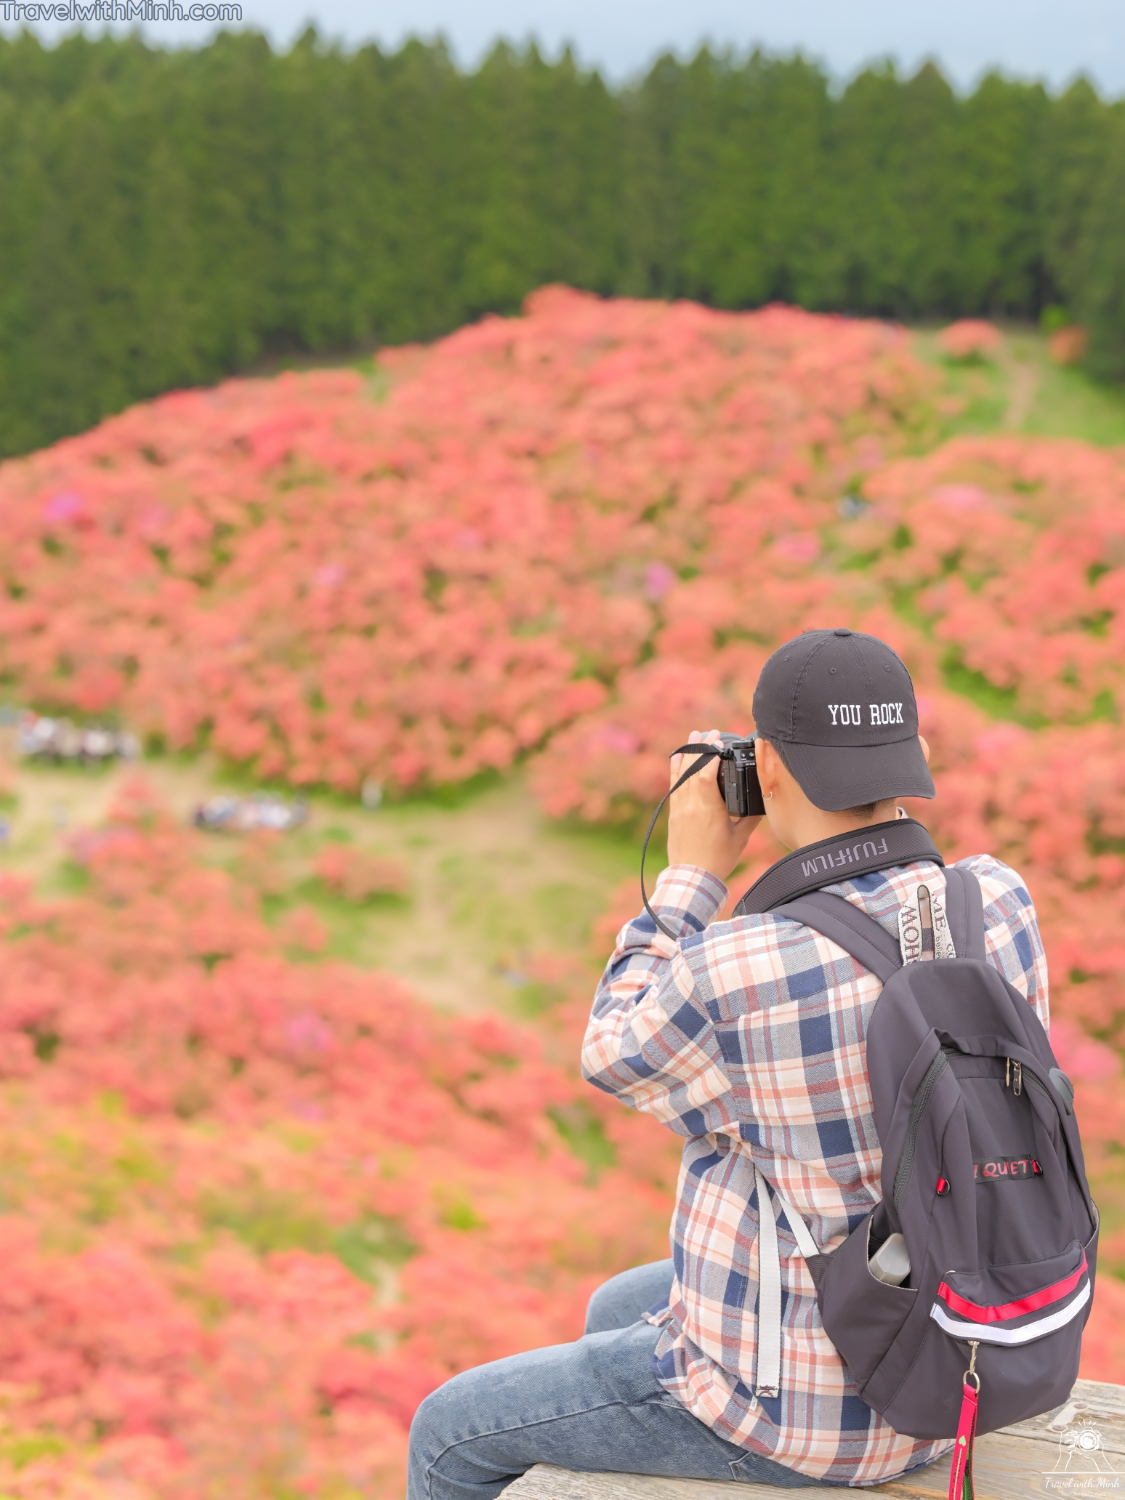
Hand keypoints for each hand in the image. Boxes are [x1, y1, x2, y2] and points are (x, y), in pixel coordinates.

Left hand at [666, 729, 760, 881]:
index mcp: (709, 810)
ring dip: (688, 754)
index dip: (711, 756)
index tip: (720, 743)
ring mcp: (680, 808)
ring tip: (693, 736)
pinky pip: (674, 785)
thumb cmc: (718, 859)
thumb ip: (750, 817)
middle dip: (701, 748)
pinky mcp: (674, 813)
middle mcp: (691, 805)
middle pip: (692, 770)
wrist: (692, 878)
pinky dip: (677, 769)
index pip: (706, 775)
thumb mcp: (740, 838)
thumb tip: (762, 801)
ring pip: (681, 774)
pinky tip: (679, 758)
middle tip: (710, 733)